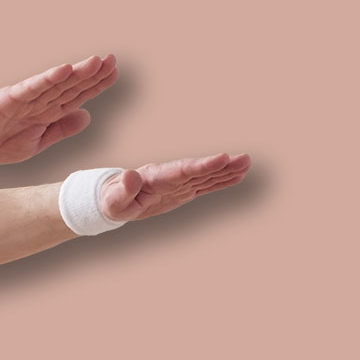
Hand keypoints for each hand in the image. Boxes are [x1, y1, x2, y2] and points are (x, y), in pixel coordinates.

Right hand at [0, 55, 117, 164]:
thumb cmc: (1, 142)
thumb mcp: (38, 142)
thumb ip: (61, 129)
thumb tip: (87, 116)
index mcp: (47, 112)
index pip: (76, 95)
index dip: (96, 85)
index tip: (114, 73)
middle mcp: (40, 101)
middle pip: (70, 85)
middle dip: (92, 74)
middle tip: (112, 60)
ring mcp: (26, 98)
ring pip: (56, 83)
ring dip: (76, 73)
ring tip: (95, 62)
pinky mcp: (10, 98)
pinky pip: (32, 87)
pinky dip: (48, 79)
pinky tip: (63, 70)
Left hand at [100, 153, 251, 221]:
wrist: (113, 199)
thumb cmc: (111, 201)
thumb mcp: (113, 201)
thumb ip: (122, 190)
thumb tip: (129, 175)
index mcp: (156, 178)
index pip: (182, 170)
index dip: (202, 165)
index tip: (221, 158)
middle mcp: (170, 177)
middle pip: (199, 170)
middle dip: (221, 165)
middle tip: (245, 158)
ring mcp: (178, 183)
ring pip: (205, 176)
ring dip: (226, 171)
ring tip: (247, 163)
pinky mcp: (182, 191)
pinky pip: (204, 185)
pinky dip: (220, 181)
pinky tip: (237, 176)